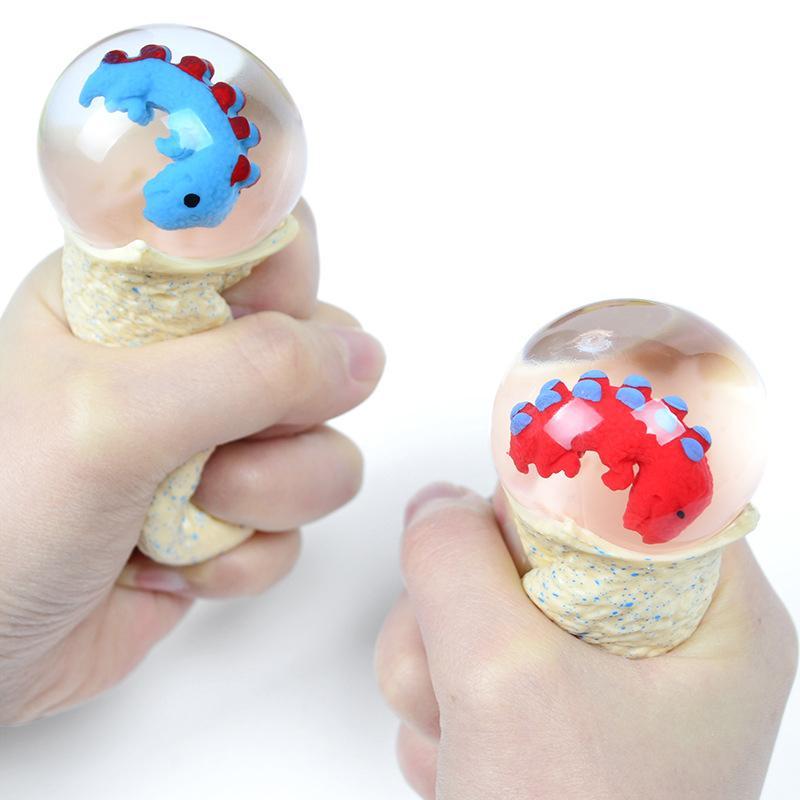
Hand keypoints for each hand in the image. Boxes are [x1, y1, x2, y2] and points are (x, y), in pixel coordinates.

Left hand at [0, 200, 383, 723]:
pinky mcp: (233, 513)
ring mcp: (215, 439)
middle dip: (286, 410)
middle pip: (316, 347)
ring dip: (269, 493)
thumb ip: (250, 369)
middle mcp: (186, 359)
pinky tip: (179, 566)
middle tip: (215, 438)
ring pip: (322, 443)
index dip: (283, 285)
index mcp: (136, 294)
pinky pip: (299, 521)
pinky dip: (246, 553)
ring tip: (191, 512)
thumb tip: (361, 357)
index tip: (263, 333)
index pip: (259, 242)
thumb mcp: (114, 416)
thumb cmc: (0, 517)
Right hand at [376, 483, 796, 799]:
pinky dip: (445, 701)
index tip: (494, 527)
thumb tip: (434, 504)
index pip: (636, 488)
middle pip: (541, 543)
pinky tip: (459, 760)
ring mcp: (601, 683)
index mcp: (715, 620)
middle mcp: (665, 644)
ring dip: (441, 663)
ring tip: (458, 742)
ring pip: (490, 601)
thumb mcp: (506, 680)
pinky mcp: (549, 713)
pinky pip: (474, 655)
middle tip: (466, 675)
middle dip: (470, 604)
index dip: (553, 488)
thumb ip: (456, 561)